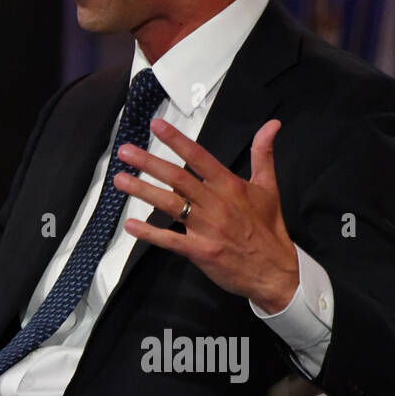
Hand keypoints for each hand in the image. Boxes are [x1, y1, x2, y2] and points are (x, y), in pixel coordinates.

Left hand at [114, 117, 298, 312]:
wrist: (275, 272)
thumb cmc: (268, 228)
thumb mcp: (269, 187)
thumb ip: (263, 154)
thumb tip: (273, 123)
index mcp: (230, 186)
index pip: (199, 157)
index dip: (177, 140)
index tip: (156, 125)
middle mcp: (216, 203)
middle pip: (177, 178)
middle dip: (148, 162)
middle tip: (124, 151)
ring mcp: (207, 228)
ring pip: (170, 204)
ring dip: (142, 191)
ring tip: (119, 180)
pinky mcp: (201, 251)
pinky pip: (171, 240)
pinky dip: (150, 233)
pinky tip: (130, 225)